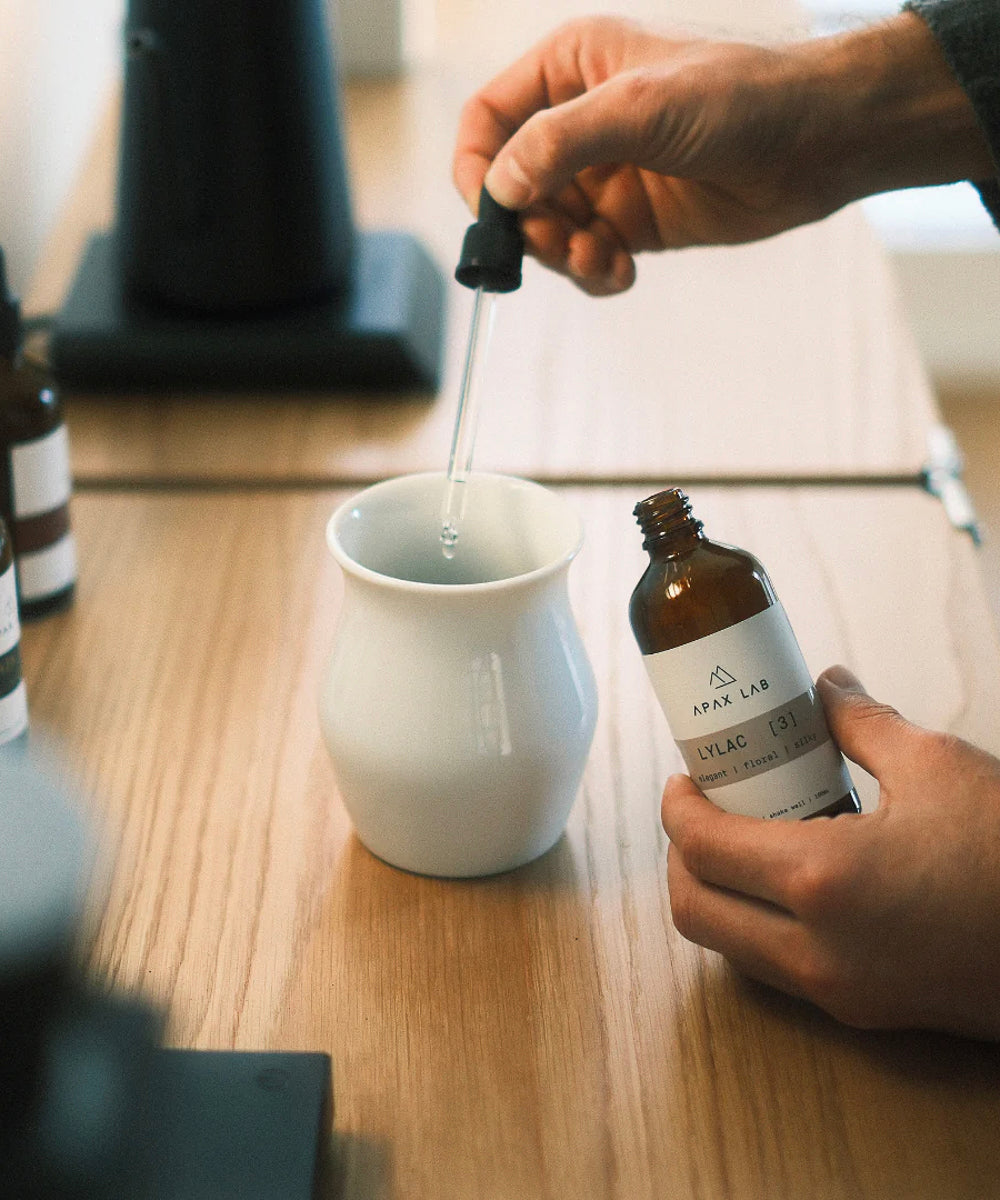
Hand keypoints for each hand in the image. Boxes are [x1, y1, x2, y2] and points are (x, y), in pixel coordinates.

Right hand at [453, 14, 990, 294]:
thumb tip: (499, 189)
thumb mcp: (640, 108)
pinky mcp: (629, 222)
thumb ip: (560, 143)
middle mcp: (578, 123)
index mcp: (568, 71)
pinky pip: (584, 258)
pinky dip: (592, 274)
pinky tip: (623, 272)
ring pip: (544, 231)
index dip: (476, 170)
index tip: (494, 215)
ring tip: (603, 260)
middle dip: (530, 226)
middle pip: (510, 189)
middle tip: (565, 244)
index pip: (487, 122)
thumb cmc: (738, 99)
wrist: (814, 144)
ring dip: (563, 257)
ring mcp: (602, 176)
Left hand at [661, 665, 999, 1039]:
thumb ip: (862, 722)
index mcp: (824, 882)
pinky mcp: (863, 1011)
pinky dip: (756, 925)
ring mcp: (838, 991)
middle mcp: (816, 951)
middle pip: (693, 910)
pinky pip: (774, 968)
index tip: (685, 778)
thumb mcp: (937, 765)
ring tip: (742, 840)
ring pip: (729, 947)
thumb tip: (823, 687)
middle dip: (681, 856)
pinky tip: (790, 880)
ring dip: (714, 894)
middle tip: (702, 810)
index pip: (701, 847)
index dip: (677, 807)